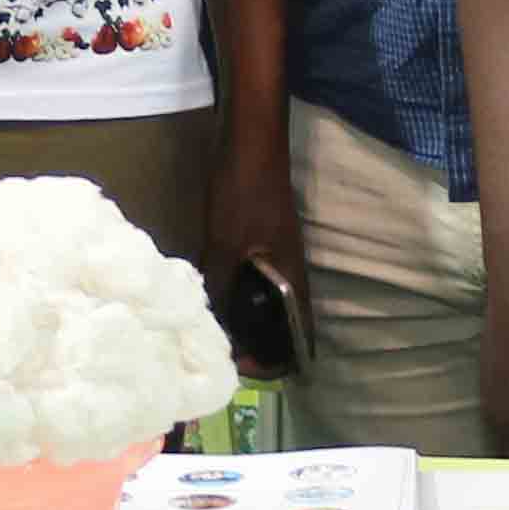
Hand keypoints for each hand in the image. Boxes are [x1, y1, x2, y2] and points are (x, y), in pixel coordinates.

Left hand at [197, 113, 306, 361]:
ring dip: (245, 323)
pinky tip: (209, 296)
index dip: (273, 364)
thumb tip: (208, 326)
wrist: (252, 143)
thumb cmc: (244, 194)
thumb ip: (218, 287)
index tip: (239, 366)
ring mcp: (278, 259)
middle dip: (255, 348)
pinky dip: (238, 298)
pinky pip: (256, 285)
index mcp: (293, 283)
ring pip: (267, 306)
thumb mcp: (224, 245)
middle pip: (282, 329)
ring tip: (210, 331)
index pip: (300, 343)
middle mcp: (292, 277)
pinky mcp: (264, 245)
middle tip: (218, 353)